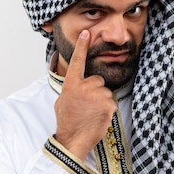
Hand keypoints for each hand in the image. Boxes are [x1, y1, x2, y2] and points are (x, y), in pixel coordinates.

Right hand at [54, 30, 116, 159]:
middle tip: (87, 106)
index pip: (76, 61)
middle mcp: (84, 86)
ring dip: (101, 101)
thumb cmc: (67, 122)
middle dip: (95, 90)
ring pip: (105, 92)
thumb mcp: (62, 102)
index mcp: (71, 84)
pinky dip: (107, 110)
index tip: (86, 33)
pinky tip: (98, 118)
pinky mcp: (108, 104)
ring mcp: (96, 95)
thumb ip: (70, 89)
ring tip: (91, 113)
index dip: (82, 46)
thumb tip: (76, 85)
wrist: (73, 140)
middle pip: (97, 80)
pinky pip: (111, 102)